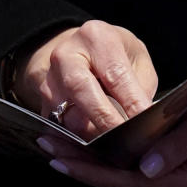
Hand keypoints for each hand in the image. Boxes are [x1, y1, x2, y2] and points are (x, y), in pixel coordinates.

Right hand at [17, 20, 158, 139]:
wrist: (78, 52)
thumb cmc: (114, 55)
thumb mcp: (136, 58)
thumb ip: (141, 87)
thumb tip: (144, 119)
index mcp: (96, 38)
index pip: (114, 73)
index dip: (130, 100)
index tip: (142, 120)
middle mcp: (66, 56)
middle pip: (82, 91)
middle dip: (106, 119)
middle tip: (127, 139)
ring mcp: (48, 81)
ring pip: (68, 116)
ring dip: (94, 135)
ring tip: (116, 146)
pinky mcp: (41, 105)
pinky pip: (60, 130)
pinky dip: (80, 142)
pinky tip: (97, 149)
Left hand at [40, 85, 186, 186]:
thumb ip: (176, 144)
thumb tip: (144, 167)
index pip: (126, 185)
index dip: (89, 172)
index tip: (57, 159)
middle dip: (83, 170)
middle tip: (50, 145)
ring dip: (96, 176)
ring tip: (67, 150)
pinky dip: (115, 182)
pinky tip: (100, 162)